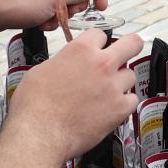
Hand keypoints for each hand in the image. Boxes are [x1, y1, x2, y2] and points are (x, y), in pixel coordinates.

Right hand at [13, 30, 143, 160]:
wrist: (39, 133)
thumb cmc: (34, 106)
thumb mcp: (41, 70)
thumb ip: (62, 62)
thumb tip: (66, 65)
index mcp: (81, 50)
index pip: (100, 34)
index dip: (97, 42)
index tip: (96, 49)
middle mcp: (102, 64)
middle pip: (132, 44)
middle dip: (129, 47)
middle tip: (125, 54)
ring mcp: (113, 86)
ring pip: (130, 75)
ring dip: (121, 82)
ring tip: (108, 91)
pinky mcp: (119, 109)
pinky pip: (133, 100)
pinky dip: (125, 104)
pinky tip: (113, 108)